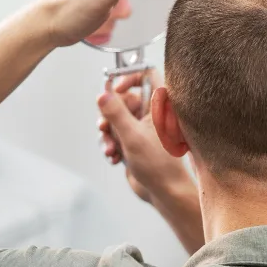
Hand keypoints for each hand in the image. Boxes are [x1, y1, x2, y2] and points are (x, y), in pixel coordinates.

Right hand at [97, 70, 193, 204]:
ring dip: (108, 134)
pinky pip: (116, 135)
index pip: (147, 74)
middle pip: (123, 99)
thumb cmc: (157, 164)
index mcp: (160, 105)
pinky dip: (111, 144)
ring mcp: (142, 127)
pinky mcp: (134, 142)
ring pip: (116, 119)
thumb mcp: (132, 136)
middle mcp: (152, 113)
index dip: (129, 77)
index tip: (116, 89)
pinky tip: (114, 158)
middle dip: (109, 115)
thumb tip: (103, 94)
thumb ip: (116, 113)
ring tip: (111, 149)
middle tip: (104, 127)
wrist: (164, 192)